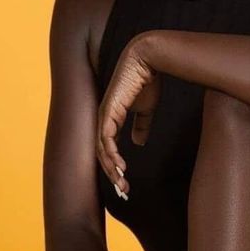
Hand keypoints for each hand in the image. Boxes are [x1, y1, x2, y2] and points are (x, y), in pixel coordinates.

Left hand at [97, 34, 160, 195]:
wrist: (148, 59)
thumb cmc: (147, 80)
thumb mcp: (145, 109)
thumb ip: (140, 125)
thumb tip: (138, 142)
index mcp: (111, 118)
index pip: (108, 148)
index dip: (116, 167)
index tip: (127, 182)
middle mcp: (104, 118)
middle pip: (102, 153)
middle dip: (112, 174)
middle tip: (123, 191)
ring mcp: (104, 114)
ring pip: (101, 150)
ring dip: (112, 169)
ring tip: (122, 184)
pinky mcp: (109, 110)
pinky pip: (106, 139)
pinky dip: (111, 155)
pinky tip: (120, 167)